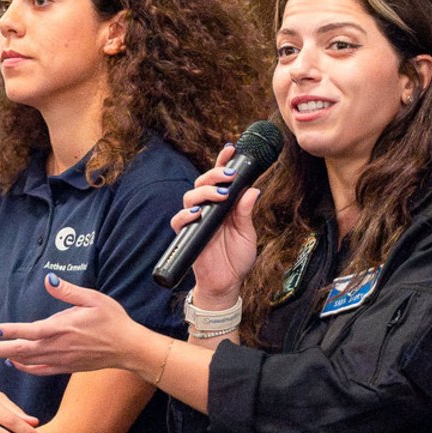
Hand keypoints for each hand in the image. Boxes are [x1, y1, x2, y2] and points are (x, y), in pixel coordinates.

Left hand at [0, 274, 143, 375]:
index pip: (29, 331)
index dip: (9, 331)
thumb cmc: (113, 320)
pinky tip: (14, 363)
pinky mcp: (65, 367)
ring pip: (26, 361)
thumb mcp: (94, 298)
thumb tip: (49, 278)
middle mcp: (58, 347)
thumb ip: (68, 291)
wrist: (128, 348)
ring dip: (5, 357)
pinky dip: (23, 367)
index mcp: (62, 328)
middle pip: (20, 351)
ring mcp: (60, 360)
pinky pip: (39, 370)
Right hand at [173, 144, 259, 306]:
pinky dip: (185, 215)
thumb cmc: (237, 258)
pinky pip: (178, 221)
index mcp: (224, 205)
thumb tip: (253, 189)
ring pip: (190, 196)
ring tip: (220, 195)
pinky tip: (197, 213)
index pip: (221, 179)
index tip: (231, 149)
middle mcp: (208, 209)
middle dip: (215, 174)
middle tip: (229, 175)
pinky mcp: (186, 236)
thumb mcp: (247, 233)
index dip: (223, 162)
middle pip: (203, 182)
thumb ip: (246, 212)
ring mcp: (196, 221)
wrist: (227, 283)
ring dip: (204, 192)